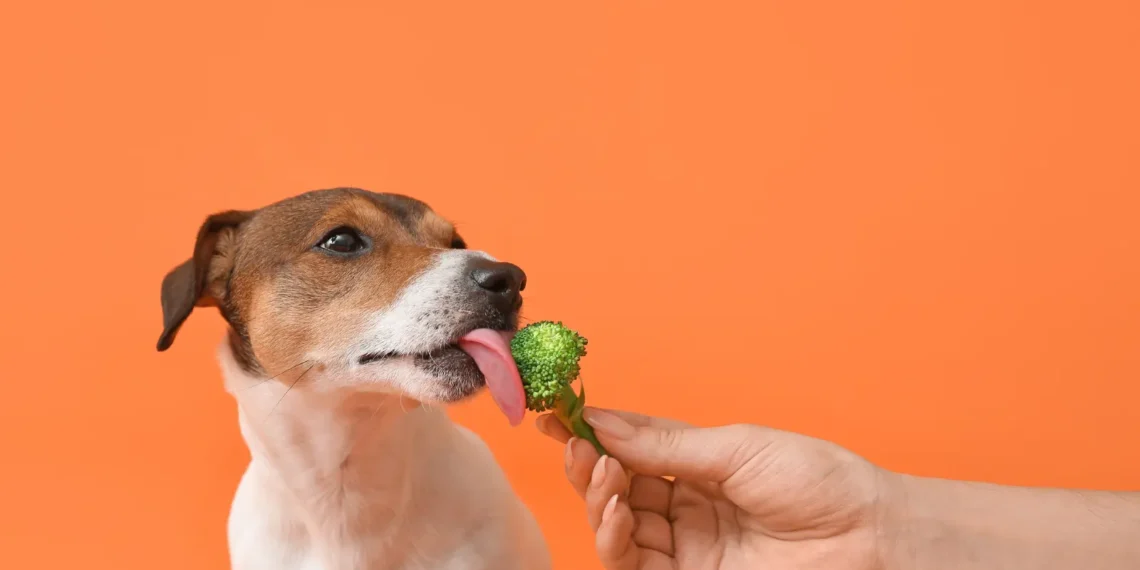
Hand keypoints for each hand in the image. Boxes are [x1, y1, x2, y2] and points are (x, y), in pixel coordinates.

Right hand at [536, 408, 887, 569]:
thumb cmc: (821, 483)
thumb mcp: (737, 449)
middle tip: (575, 443)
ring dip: (599, 498)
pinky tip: (614, 509)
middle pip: (618, 488)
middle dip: (592, 465)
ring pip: (618, 527)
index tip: (558, 414)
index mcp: (702, 468)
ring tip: (600, 472)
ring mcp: (688, 548)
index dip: (596, 433)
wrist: (870, 538)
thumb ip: (665, 446)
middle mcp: (689, 508)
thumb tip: (604, 422)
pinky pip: (633, 563)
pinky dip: (613, 537)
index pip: (634, 449)